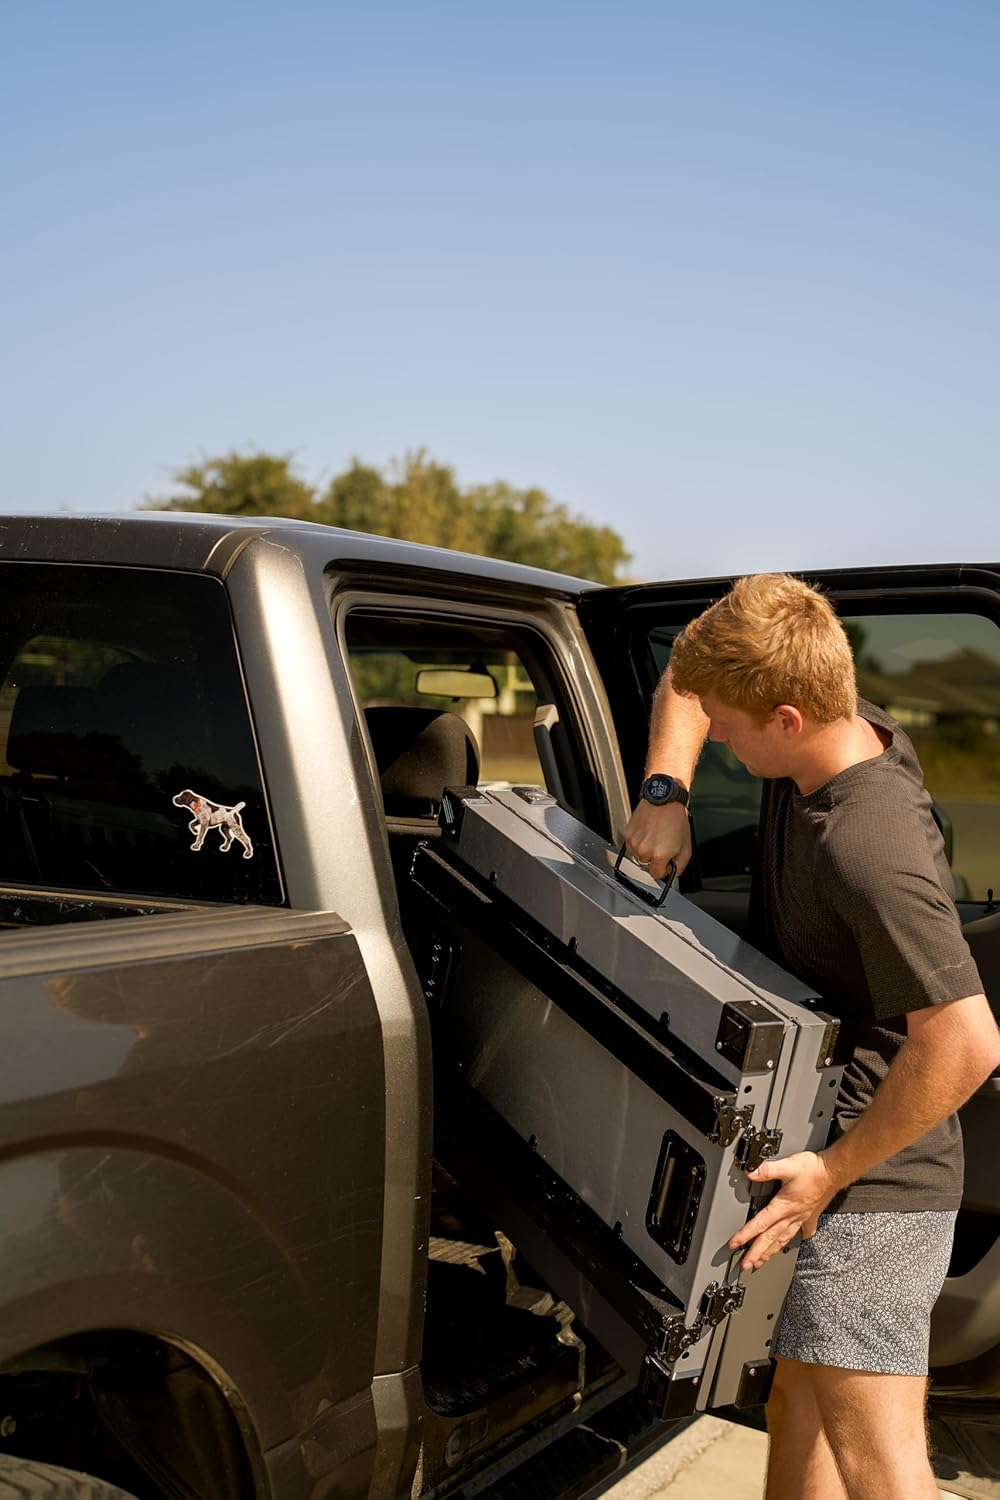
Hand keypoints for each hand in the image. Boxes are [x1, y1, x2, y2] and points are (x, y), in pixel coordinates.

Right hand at [623, 800, 691, 881]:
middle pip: (647, 866)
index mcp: (659, 855)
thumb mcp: (686, 846)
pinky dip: (638, 844)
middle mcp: (645, 851)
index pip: (657, 875)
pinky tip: (647, 834)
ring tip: (654, 838)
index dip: (663, 870)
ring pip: (638, 857)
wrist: (664, 800)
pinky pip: (631, 847)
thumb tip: (674, 873)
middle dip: (655, 860)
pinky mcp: (628, 835)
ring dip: (645, 852)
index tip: (666, 864)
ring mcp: (634, 843)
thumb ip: (680, 865)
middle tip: (662, 847)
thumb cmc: (675, 820)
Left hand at [728, 1152, 837, 1270]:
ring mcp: (802, 1217)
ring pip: (783, 1239)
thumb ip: (767, 1170)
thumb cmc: (814, 1170)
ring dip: (771, 1251)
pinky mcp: (811, 1215)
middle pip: (770, 1238)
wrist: (835, 1171)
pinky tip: (797, 1241)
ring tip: (762, 1261)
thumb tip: (751, 1172)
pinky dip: (798, 1238)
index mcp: (784, 1206)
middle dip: (756, 1253)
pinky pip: (803, 1231)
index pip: (760, 1224)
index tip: (735, 1244)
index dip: (745, 1235)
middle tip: (746, 1265)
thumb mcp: (787, 1166)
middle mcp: (792, 1215)